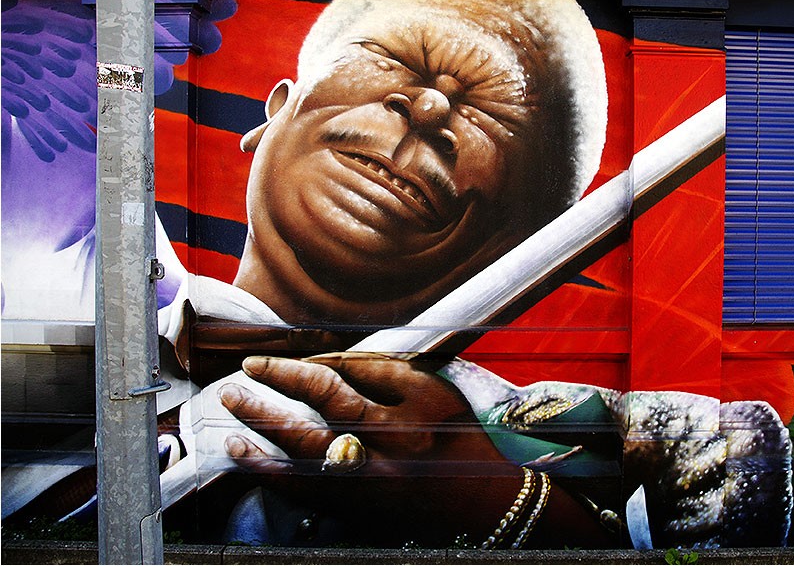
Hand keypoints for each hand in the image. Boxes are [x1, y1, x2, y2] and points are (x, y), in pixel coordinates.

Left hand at [217, 353, 612, 547]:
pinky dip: (267, 469)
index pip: (353, 372)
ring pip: (306, 445)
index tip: (280, 356)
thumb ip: (387, 376)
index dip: (308, 361)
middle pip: (326, 401)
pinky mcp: (361, 507)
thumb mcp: (437, 395)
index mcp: (418, 404)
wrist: (489, 503)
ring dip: (264, 421)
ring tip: (233, 401)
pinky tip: (241, 454)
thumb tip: (327, 364)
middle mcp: (395, 440)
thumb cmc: (463, 440)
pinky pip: (303, 487)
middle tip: (247, 369)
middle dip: (282, 381)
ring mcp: (375, 477)